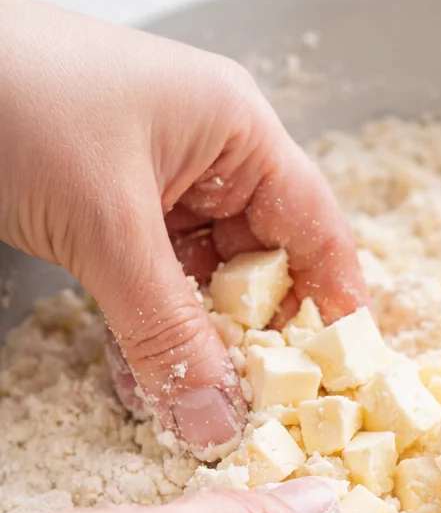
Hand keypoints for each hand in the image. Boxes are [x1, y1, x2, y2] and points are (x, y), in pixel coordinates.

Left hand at [0, 0, 367, 455]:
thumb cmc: (10, 94)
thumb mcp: (103, 227)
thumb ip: (164, 331)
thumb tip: (217, 418)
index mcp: (238, 129)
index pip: (317, 229)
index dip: (333, 304)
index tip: (335, 380)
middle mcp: (209, 152)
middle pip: (262, 262)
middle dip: (254, 338)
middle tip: (251, 407)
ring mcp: (153, 178)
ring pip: (199, 279)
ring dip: (193, 342)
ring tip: (189, 407)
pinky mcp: (102, 203)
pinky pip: (145, 280)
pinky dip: (144, 328)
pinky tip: (139, 380)